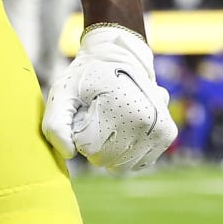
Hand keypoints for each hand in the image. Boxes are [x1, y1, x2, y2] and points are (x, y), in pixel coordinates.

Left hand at [42, 24, 177, 172]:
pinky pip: (137, 163)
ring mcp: (161, 129)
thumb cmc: (86, 77)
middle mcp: (147, 120)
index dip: (79, 132)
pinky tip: (123, 128)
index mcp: (121, 107)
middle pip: (104, 159)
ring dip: (109, 150)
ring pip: (121, 166)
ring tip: (110, 120)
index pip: (88, 148)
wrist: (118, 57)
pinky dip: (126, 152)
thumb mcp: (62, 92)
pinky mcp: (167, 135)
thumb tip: (68, 155)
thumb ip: (55, 125)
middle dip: (93, 142)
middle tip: (97, 114)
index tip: (84, 111)